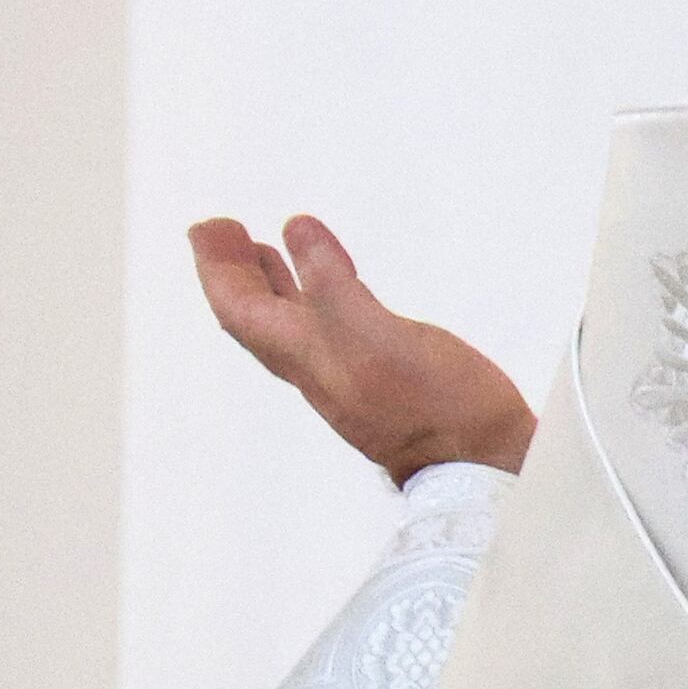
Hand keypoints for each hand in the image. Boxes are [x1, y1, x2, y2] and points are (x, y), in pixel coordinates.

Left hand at [186, 216, 535, 484]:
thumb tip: (295, 230)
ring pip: (292, 322)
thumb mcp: (372, 333)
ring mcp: (348, 371)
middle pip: (258, 316)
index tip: (208, 228)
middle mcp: (315, 365)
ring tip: (263, 250)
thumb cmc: (429, 404)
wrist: (479, 460)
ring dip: (273, 284)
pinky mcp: (383, 372)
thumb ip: (331, 282)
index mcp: (302, 354)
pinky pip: (331, 324)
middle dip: (235, 272)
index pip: (239, 308)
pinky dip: (320, 294)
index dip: (217, 267)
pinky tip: (337, 285)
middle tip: (224, 232)